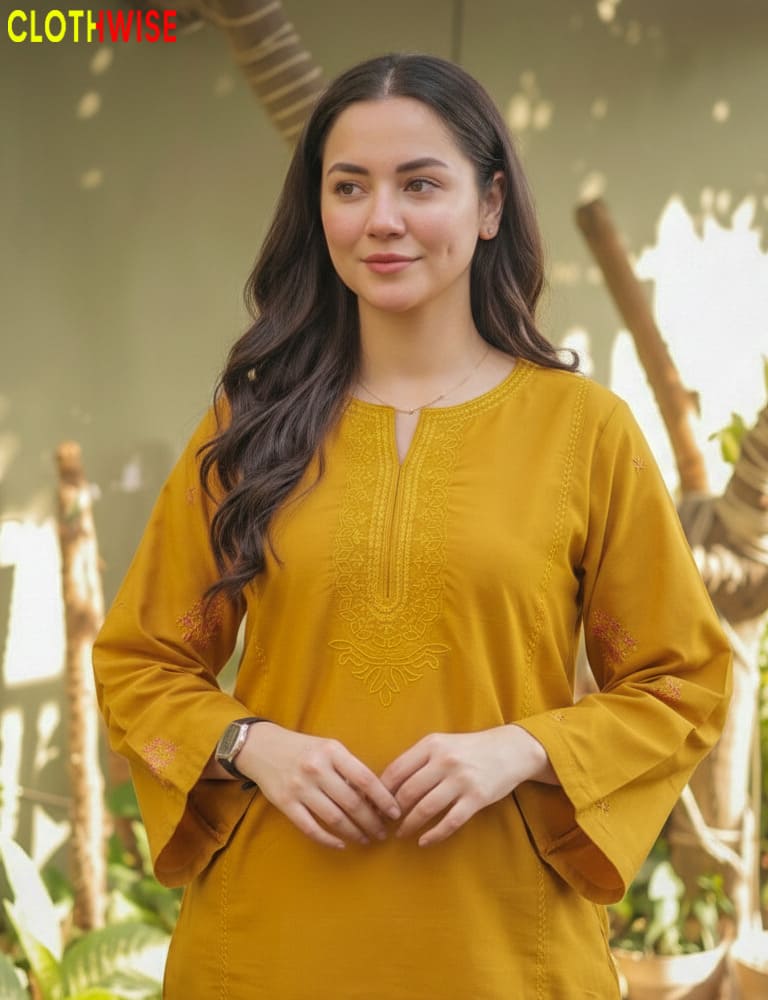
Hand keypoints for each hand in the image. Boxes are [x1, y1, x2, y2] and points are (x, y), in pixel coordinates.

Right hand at [236, 723, 401, 849]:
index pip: (365, 778)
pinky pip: (311, 828)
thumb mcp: (328, 748)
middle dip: (372, 821)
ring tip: (366, 838)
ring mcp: (299, 787)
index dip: (383, 798)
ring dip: (355, 833)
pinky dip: (329, 840)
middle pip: (352, 802)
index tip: (395, 812)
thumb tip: (376, 797)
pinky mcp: (285, 804)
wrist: (261, 747)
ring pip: (334, 818)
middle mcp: (316, 768)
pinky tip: (341, 844)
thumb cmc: (303, 749)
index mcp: (331, 751)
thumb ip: (348, 768)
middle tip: (383, 832)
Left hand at [379, 725, 555, 846]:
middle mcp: (445, 761)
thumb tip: (386, 784)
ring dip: (409, 825)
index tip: (373, 805)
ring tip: (401, 834)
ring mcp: (461, 780)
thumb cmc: (469, 749)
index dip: (381, 791)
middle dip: (392, 812)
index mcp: (431, 745)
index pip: (396, 770)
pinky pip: (449, 822)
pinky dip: (433, 835)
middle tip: (384, 824)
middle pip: (408, 791)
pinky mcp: (476, 798)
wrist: (509, 749)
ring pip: (425, 808)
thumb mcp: (441, 744)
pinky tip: (424, 841)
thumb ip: (417, 759)